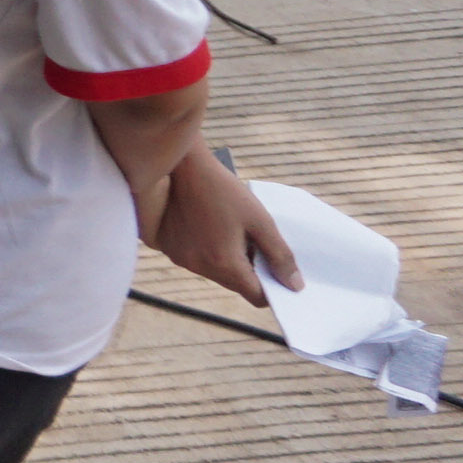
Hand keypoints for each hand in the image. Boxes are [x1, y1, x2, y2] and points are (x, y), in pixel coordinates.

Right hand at [147, 147, 299, 303]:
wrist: (181, 167)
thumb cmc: (224, 190)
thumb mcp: (261, 220)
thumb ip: (279, 255)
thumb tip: (294, 286)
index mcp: (224, 263)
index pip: (256, 296)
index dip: (272, 288)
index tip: (279, 269)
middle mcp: (199, 267)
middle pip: (235, 284)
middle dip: (250, 270)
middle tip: (254, 240)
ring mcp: (181, 259)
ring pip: (216, 273)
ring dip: (229, 260)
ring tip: (230, 229)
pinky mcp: (169, 248)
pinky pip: (198, 261)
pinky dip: (209, 252)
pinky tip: (210, 227)